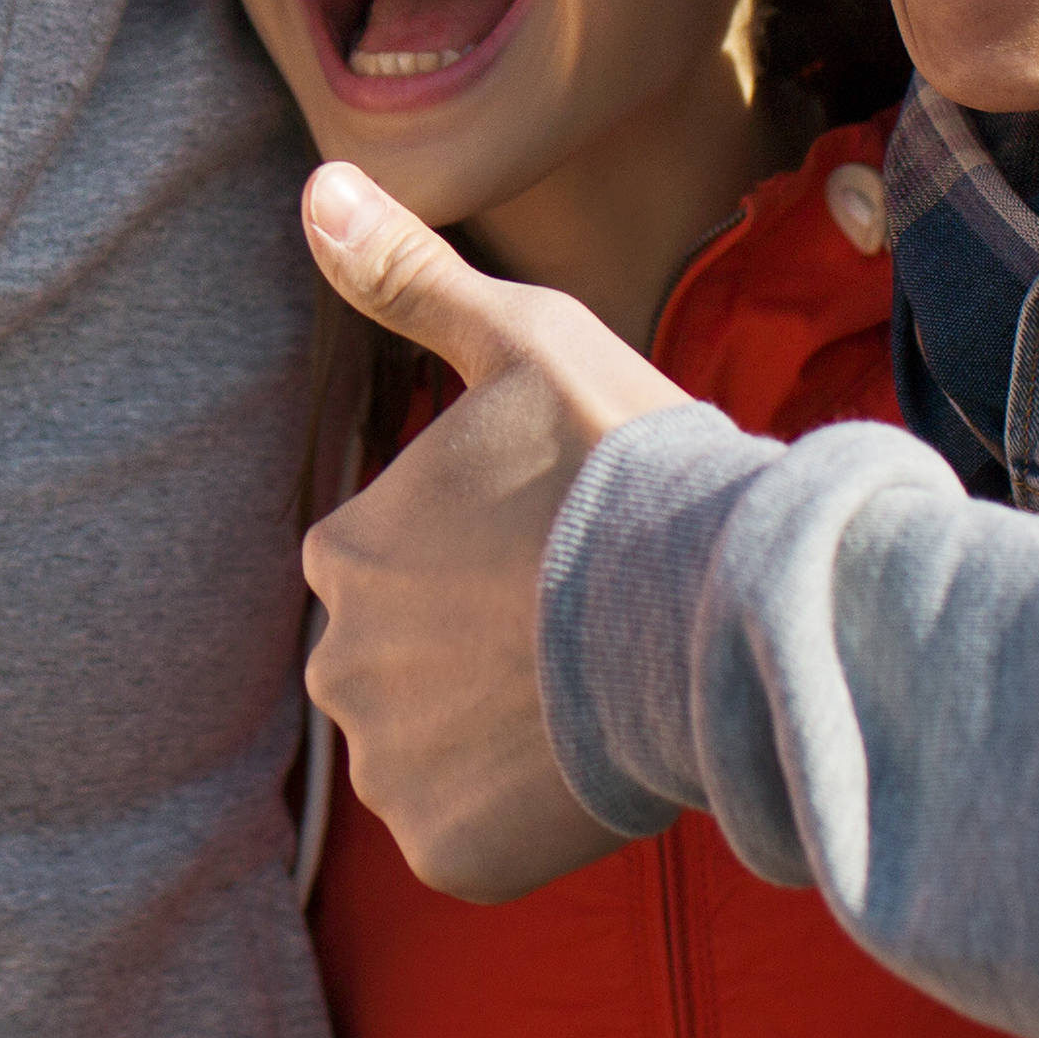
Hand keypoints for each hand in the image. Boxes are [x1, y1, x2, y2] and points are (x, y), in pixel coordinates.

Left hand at [295, 162, 684, 904]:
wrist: (724, 613)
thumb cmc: (625, 466)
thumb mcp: (522, 341)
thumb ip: (407, 275)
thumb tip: (315, 183)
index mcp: (343, 549)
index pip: (390, 565)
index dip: (481, 557)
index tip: (555, 546)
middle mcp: (338, 664)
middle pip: (403, 661)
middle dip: (474, 650)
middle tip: (574, 622)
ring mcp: (390, 769)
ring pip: (432, 748)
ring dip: (493, 731)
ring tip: (587, 687)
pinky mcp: (448, 855)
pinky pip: (467, 834)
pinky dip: (518, 813)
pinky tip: (582, 758)